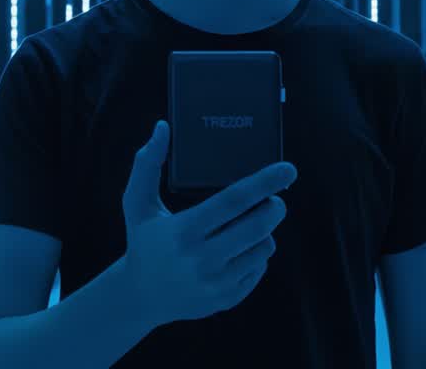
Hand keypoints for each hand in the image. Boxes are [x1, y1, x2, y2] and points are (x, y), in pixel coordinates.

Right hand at [120, 119, 296, 326]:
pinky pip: (260, 268)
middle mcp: (202, 259)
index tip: (288, 169)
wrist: (140, 296)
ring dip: (265, 231)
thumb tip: (162, 127)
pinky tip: (240, 248)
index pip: (234, 201)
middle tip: (273, 199)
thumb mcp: (137, 203)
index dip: (264, 182)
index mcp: (184, 231)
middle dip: (274, 206)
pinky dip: (257, 253)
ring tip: (249, 224)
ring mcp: (217, 282)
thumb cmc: (144, 241)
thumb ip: (147, 164)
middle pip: (258, 226)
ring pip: (264, 247)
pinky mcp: (228, 298)